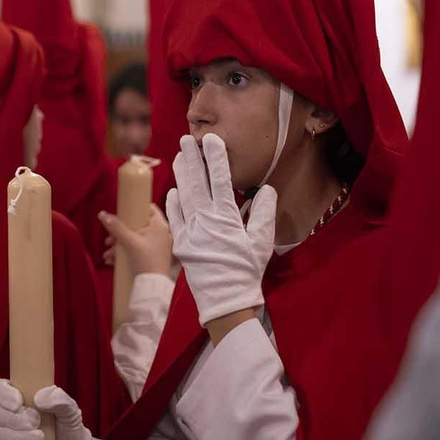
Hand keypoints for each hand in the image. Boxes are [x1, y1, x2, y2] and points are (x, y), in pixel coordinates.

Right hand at [0, 379, 93, 439]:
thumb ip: (60, 399)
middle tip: (37, 424)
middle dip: (16, 420)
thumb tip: (40, 398)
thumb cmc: (68, 426)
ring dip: (18, 439)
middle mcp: (8, 416)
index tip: (19, 403)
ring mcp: (6, 438)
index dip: (3, 395)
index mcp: (19, 397)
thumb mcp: (70, 410)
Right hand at [99, 203, 172, 275]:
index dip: (134, 208)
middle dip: (120, 233)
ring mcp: (157, 245)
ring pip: (135, 239)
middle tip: (110, 239)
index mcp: (159, 225)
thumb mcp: (129, 242)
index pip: (147, 208)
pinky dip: (125, 252)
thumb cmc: (147, 263)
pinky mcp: (152, 255)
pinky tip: (113, 260)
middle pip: (137, 225)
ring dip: (119, 245)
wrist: (152, 287)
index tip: (122, 212)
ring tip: (108, 253)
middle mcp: (160, 233)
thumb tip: (103, 215)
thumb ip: (116, 227)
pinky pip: (137, 249)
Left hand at [166, 133, 275, 327]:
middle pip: (197, 183)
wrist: (225, 301)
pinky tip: (174, 189)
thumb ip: (263, 214)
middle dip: (192, 158)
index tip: (213, 140)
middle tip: (187, 139)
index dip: (216, 158)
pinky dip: (173, 202)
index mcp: (225, 219)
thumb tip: (266, 189)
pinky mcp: (181, 244)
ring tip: (179, 156)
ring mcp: (189, 231)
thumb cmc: (247, 271)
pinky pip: (174, 218)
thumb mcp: (261, 243)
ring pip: (183, 196)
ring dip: (181, 175)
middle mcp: (204, 221)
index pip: (221, 181)